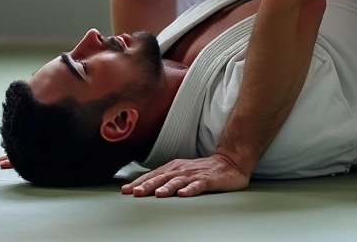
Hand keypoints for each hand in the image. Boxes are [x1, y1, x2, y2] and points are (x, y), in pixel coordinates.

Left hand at [121, 153, 249, 197]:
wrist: (230, 162)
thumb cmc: (203, 169)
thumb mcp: (181, 172)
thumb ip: (165, 179)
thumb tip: (144, 188)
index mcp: (174, 168)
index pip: (153, 175)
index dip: (139, 182)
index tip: (125, 190)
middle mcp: (182, 170)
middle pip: (162, 178)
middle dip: (148, 185)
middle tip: (135, 192)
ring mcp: (195, 175)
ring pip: (178, 181)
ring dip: (167, 187)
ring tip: (159, 194)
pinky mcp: (208, 180)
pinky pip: (198, 185)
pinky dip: (190, 189)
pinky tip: (184, 194)